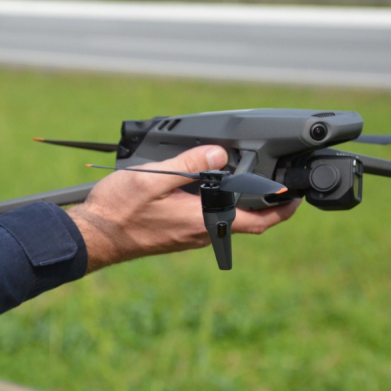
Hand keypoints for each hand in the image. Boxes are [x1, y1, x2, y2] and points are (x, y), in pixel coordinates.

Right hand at [67, 146, 301, 272]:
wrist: (94, 236)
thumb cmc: (118, 210)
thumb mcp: (152, 179)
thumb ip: (187, 165)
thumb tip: (219, 154)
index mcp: (201, 221)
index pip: (256, 221)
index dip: (282, 211)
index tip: (297, 198)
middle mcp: (200, 233)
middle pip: (244, 220)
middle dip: (263, 202)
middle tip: (275, 179)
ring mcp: (189, 236)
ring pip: (225, 218)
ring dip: (238, 201)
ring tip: (241, 175)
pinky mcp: (177, 234)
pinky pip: (207, 219)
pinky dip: (217, 203)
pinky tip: (206, 185)